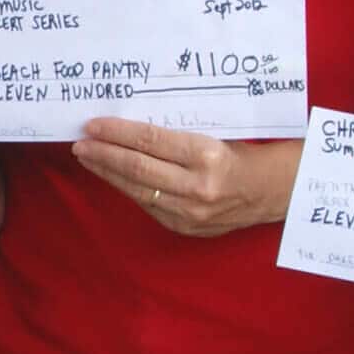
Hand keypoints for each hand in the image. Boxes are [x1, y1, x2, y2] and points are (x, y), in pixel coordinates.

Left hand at [73, 117, 297, 237]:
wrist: (273, 191)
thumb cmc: (243, 152)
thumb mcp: (215, 133)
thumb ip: (176, 134)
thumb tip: (129, 127)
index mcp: (207, 156)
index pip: (149, 141)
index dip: (116, 132)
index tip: (93, 125)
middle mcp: (197, 187)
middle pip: (137, 168)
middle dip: (103, 154)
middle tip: (80, 143)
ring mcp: (190, 213)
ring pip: (137, 189)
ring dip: (108, 173)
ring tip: (88, 158)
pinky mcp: (186, 228)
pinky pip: (148, 205)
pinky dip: (128, 188)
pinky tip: (115, 176)